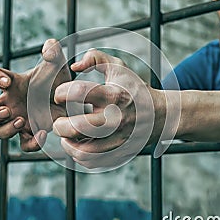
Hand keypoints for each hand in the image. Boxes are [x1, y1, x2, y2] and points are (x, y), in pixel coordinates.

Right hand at [0, 39, 70, 151]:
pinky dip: (31, 143)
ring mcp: (18, 120)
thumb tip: (49, 46)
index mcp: (14, 84)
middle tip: (6, 111)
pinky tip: (42, 134)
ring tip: (20, 121)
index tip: (7, 82)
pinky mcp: (31, 133)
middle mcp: (11, 103)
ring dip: (4, 129)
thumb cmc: (59, 81)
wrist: (73, 101)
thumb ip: (54, 52)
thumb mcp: (58, 66)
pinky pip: (23, 145)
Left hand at [53, 49, 165, 169]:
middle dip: (60, 126)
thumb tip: (74, 67)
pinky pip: (93, 162)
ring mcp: (118, 139)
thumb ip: (95, 57)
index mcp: (113, 95)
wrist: (160, 115)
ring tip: (66, 137)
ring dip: (68, 145)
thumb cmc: (134, 89)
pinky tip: (79, 145)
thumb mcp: (118, 67)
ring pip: (83, 152)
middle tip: (58, 122)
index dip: (61, 93)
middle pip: (78, 127)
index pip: (78, 92)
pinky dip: (80, 156)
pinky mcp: (119, 153)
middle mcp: (116, 119)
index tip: (60, 95)